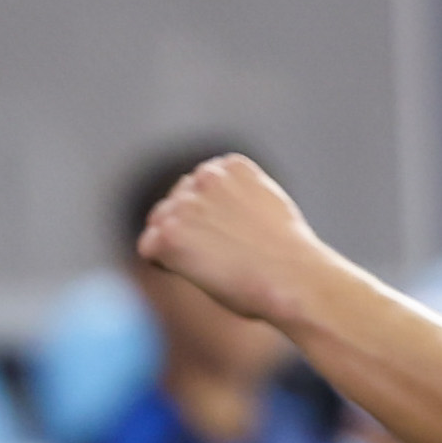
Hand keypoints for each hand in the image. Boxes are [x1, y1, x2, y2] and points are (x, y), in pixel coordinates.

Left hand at [138, 155, 328, 328]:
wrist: (292, 277)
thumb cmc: (288, 258)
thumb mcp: (267, 209)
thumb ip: (237, 200)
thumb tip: (215, 216)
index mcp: (232, 165)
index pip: (198, 187)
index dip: (206, 218)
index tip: (229, 238)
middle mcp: (206, 175)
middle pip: (174, 203)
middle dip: (187, 230)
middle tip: (219, 257)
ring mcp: (185, 203)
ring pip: (158, 225)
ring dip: (175, 246)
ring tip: (212, 265)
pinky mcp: (170, 233)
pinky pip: (149, 249)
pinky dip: (165, 265)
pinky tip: (196, 272)